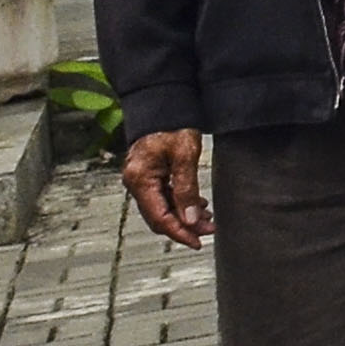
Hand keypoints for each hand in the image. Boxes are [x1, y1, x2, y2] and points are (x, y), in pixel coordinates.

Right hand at [121, 128, 211, 248]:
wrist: (163, 103)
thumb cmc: (172, 123)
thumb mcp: (184, 154)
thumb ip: (187, 188)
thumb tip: (191, 219)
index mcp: (140, 178)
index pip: (159, 217)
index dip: (179, 232)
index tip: (197, 242)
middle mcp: (135, 182)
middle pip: (159, 216)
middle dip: (184, 226)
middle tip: (209, 230)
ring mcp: (140, 179)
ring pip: (162, 208)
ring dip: (184, 216)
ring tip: (208, 219)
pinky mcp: (148, 175)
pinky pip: (163, 197)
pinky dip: (180, 204)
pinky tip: (197, 205)